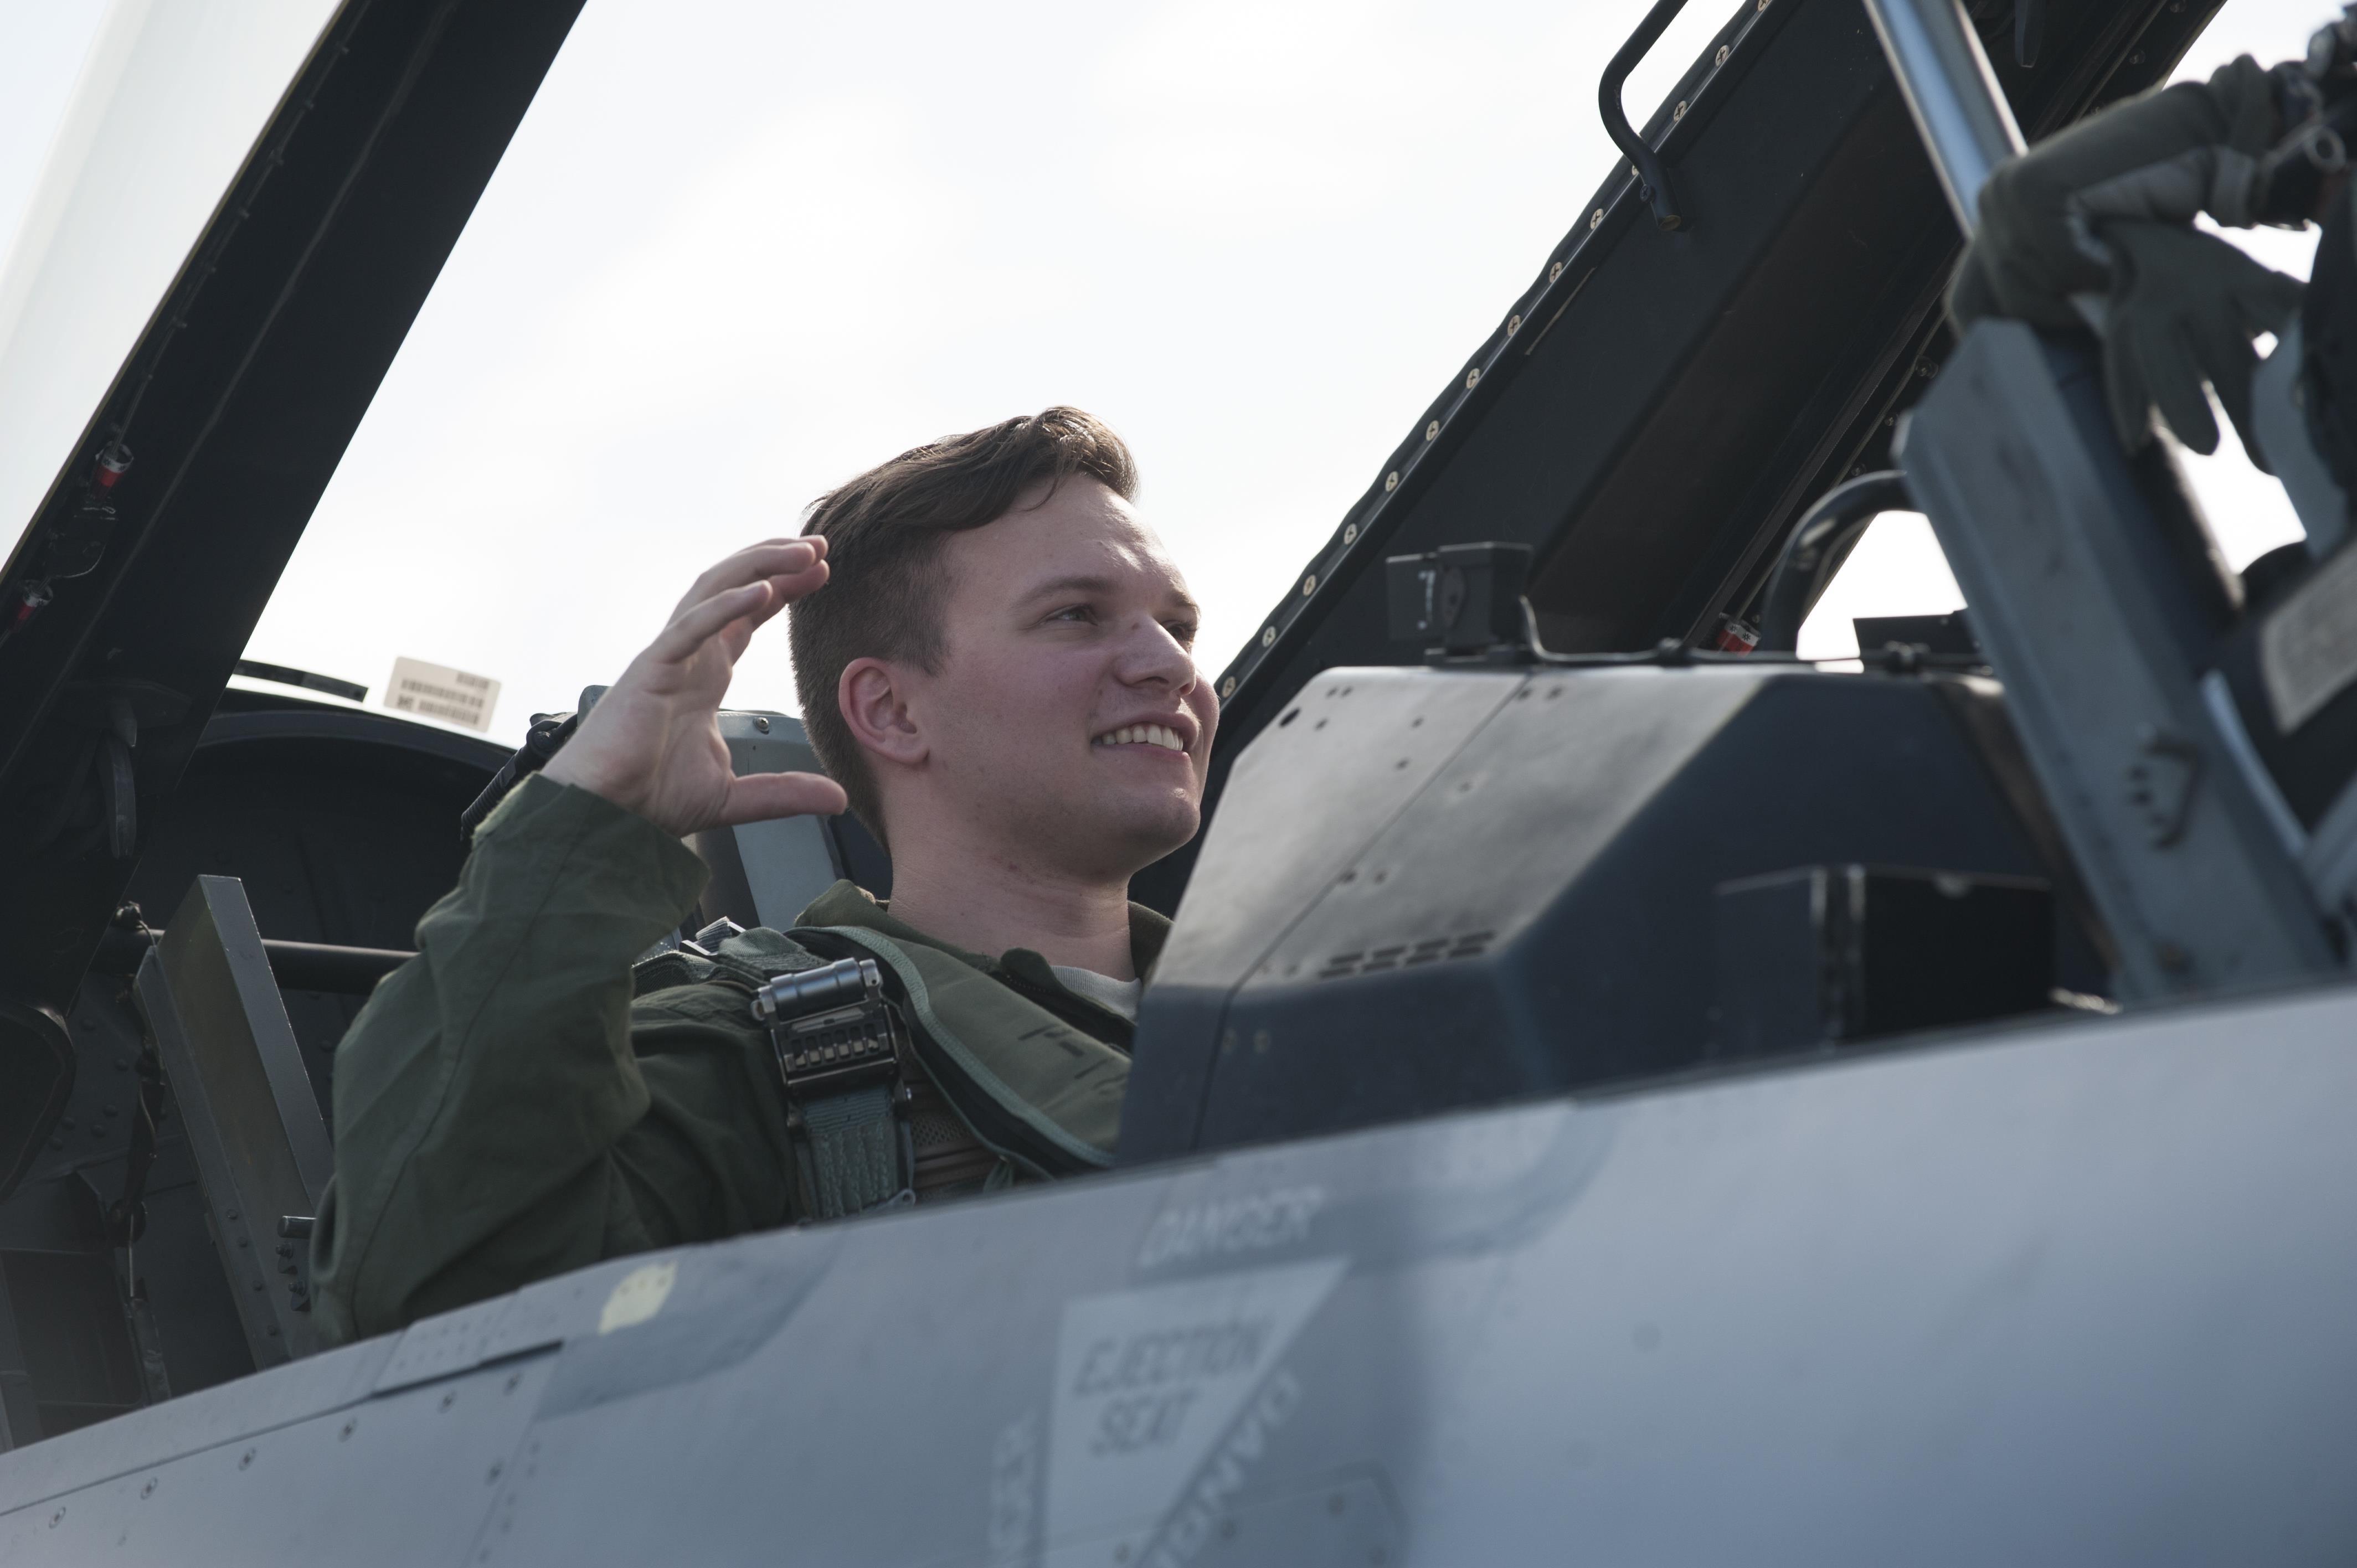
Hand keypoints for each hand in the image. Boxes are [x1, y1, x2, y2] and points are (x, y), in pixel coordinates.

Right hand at [541, 539, 848, 835]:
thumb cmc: (650, 798)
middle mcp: (689, 657)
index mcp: (705, 676)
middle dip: (776, 563)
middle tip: (818, 547)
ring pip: (713, 592)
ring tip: (800, 553)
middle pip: (735, 590)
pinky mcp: (650, 670)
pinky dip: (723, 606)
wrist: (604, 815)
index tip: (821, 571)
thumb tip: (837, 799)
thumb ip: (785, 791)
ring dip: (757, 567)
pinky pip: (689, 628)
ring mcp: (668, 658)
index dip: (783, 590)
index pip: (748, 617)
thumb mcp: (736, 796)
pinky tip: (759, 591)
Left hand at [2099, 220, 2303, 464]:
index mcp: (2148, 312)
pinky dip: (2309, 328)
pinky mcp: (2265, 271)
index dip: (2184, 406)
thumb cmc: (2138, 296)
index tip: (2206, 452)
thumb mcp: (2120, 335)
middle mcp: (2193, 292)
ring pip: (2270, 328)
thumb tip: (2133, 444)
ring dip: (2292, 374)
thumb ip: (2124, 390)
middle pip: (2226, 360)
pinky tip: (2334, 361)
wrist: (2157, 221)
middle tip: (2266, 467)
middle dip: (2248, 414)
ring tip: (2310, 420)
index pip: (2164, 365)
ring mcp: (2236, 277)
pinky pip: (2293, 302)